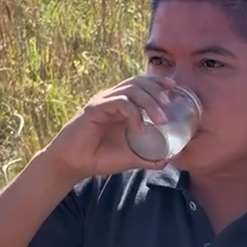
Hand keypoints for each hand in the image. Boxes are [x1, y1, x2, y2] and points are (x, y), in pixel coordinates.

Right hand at [39, 75, 179, 179]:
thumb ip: (147, 156)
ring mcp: (102, 102)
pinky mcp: (94, 109)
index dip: (158, 83)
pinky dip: (134, 114)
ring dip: (149, 101)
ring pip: (131, 90)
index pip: (141, 84)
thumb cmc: (97, 158)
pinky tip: (140, 129)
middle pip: (138, 82)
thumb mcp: (128, 157)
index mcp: (119, 104)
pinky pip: (119, 103)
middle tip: (170, 104)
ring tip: (161, 119)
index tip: (175, 88)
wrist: (71, 165)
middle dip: (157, 90)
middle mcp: (111, 98)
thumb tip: (168, 160)